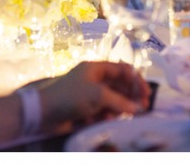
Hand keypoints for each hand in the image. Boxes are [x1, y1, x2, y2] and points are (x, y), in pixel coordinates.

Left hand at [35, 61, 149, 133]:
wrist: (43, 113)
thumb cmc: (70, 97)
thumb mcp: (98, 96)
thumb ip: (121, 102)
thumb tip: (139, 109)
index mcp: (97, 68)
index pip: (123, 70)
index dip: (137, 81)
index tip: (146, 95)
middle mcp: (95, 79)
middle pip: (120, 87)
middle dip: (130, 98)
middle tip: (140, 110)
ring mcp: (90, 94)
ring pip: (113, 101)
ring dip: (117, 109)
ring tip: (115, 117)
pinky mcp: (85, 109)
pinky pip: (103, 111)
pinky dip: (105, 116)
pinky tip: (101, 121)